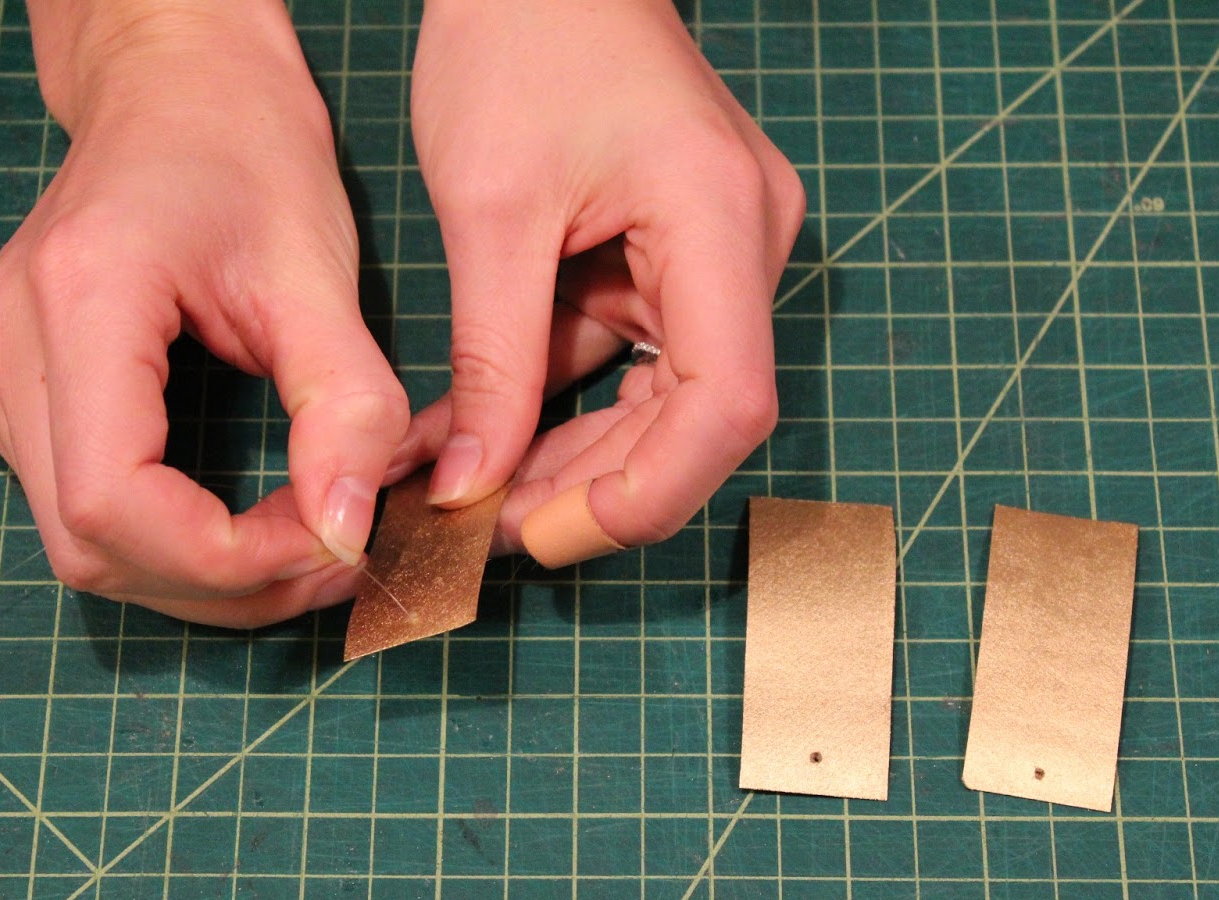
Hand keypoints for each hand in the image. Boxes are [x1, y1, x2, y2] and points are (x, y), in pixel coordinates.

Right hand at [0, 1, 407, 626]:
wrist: (173, 83)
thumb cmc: (246, 148)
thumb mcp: (317, 270)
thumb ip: (344, 405)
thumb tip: (349, 533)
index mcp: (78, 300)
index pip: (113, 502)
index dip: (224, 558)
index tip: (330, 540)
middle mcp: (9, 343)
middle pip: (91, 545)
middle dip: (223, 583)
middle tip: (338, 559)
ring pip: (83, 544)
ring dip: (202, 575)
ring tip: (307, 544)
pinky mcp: (15, 388)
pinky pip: (83, 506)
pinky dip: (172, 541)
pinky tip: (249, 521)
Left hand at [398, 0, 804, 563]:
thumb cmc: (517, 43)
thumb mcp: (490, 211)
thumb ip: (493, 360)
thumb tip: (473, 484)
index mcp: (722, 220)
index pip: (726, 405)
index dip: (645, 494)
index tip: (544, 533)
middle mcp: (745, 246)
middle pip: (693, 419)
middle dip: (591, 487)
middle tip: (486, 530)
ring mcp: (718, 255)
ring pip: (660, 401)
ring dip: (570, 456)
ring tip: (474, 495)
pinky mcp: (676, 257)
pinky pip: (632, 358)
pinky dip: (565, 404)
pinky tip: (492, 438)